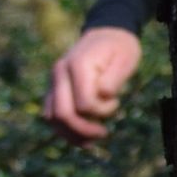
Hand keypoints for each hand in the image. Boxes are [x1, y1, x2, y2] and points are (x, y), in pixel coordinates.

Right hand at [43, 26, 142, 142]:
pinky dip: (64, 130)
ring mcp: (53, 82)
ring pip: (52, 118)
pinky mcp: (53, 90)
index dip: (102, 111)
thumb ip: (114, 78)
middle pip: (62, 114)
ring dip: (71, 134)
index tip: (116, 102)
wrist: (104, 35)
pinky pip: (51, 115)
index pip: (83, 104)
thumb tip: (103, 96)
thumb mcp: (125, 58)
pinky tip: (81, 137)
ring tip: (91, 141)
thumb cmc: (119, 48)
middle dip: (83, 130)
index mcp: (77, 65)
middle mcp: (59, 74)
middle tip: (103, 134)